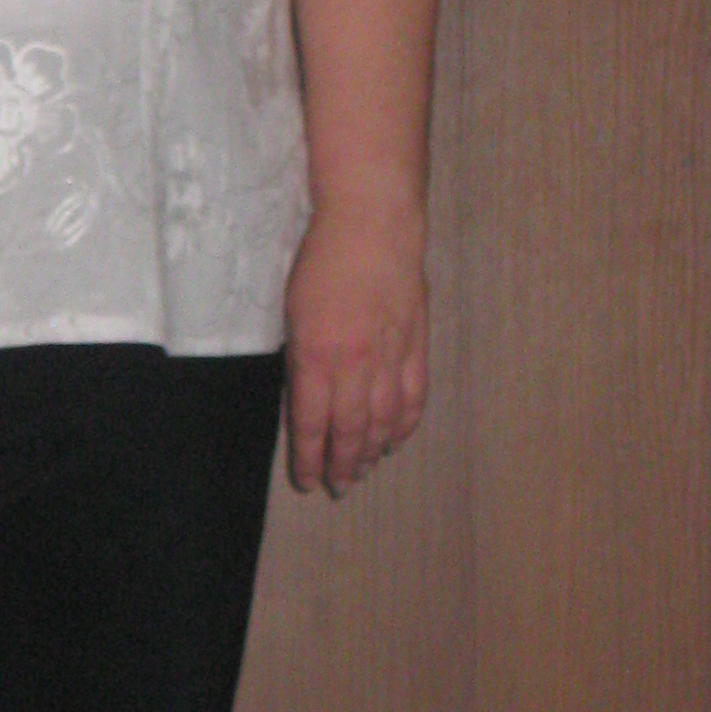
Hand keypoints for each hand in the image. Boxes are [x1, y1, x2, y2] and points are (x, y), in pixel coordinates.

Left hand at [282, 193, 428, 497]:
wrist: (373, 225)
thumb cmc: (322, 261)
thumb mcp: (293, 314)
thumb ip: (302, 362)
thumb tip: (307, 401)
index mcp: (317, 357)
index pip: (312, 425)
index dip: (310, 459)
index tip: (307, 482)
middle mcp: (356, 365)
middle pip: (350, 431)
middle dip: (342, 465)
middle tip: (338, 486)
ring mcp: (391, 357)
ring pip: (384, 422)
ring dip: (372, 452)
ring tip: (362, 471)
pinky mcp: (417, 345)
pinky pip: (413, 398)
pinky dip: (404, 425)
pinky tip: (394, 440)